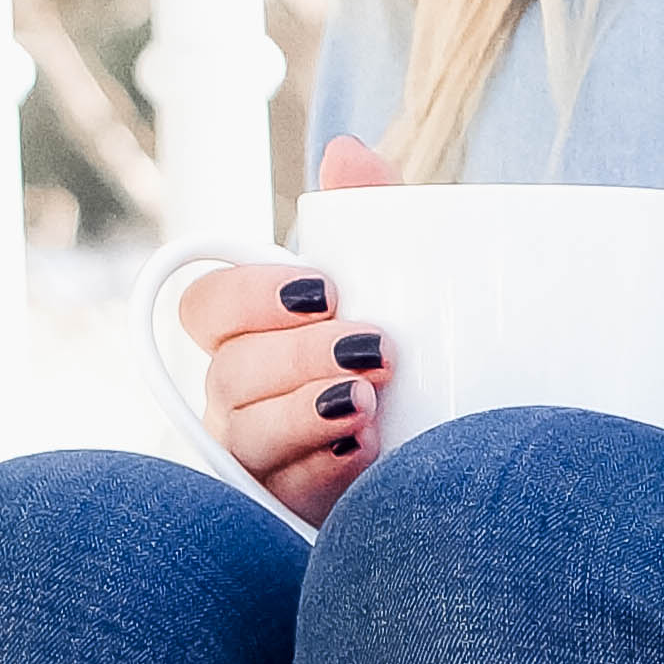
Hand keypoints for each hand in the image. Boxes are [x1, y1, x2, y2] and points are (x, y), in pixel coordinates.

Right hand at [179, 135, 398, 528]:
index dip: (252, 295)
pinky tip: (366, 454)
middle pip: (228, 374)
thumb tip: (346, 152)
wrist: (456, 454)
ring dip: (304, 413)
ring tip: (367, 402)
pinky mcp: (288, 512)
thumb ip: (370, 217)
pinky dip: (323, 471)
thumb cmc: (409, 363)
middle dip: (297, 357)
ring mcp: (258, 461)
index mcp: (251, 336)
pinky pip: (281, 496)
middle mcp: (239, 399)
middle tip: (373, 348)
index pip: (207, 306)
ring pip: (245, 438)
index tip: (325, 288)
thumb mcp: (397, 286)